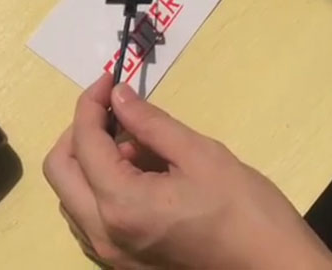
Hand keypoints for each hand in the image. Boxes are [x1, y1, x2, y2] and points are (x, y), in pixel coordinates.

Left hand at [43, 74, 331, 268]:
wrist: (272, 269)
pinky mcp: (119, 261)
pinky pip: (87, 216)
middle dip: (79, 132)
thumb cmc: (245, 211)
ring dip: (89, 161)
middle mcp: (102, 233)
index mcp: (120, 204)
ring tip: (134, 147)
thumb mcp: (200, 154)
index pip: (84, 142)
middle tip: (112, 112)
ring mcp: (107, 253)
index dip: (90, 104)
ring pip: (69, 195)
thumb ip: (150, 123)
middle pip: (59, 170)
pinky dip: (98, 187)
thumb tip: (117, 96)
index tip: (108, 81)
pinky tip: (136, 175)